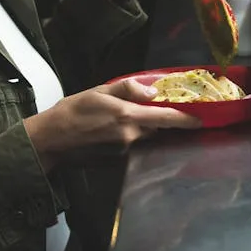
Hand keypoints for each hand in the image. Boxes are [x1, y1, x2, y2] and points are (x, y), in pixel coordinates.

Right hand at [24, 78, 201, 170]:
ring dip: (148, 130)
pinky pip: (134, 148)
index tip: (202, 118)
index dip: (186, 119)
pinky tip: (120, 132)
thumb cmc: (71, 112)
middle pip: (158, 129)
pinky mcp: (116, 162)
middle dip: (165, 122)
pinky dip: (134, 139)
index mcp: (127, 117)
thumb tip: (152, 91)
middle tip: (169, 111)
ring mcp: (124, 153)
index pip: (166, 118)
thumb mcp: (98, 90)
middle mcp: (130, 138)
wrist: (49, 141)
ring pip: (146, 138)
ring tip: (140, 119)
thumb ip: (128, 88)